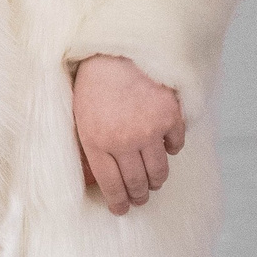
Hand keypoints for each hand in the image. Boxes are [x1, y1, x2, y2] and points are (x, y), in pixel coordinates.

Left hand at [72, 54, 185, 214]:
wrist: (120, 47)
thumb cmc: (96, 81)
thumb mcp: (80, 115)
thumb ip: (86, 147)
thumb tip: (93, 181)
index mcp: (96, 141)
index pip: (110, 186)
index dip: (118, 202)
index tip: (122, 209)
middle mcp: (124, 141)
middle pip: (137, 183)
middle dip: (139, 196)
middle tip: (140, 198)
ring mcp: (150, 130)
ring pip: (159, 172)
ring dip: (156, 180)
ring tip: (153, 181)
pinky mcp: (170, 117)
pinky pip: (175, 146)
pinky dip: (171, 149)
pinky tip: (164, 147)